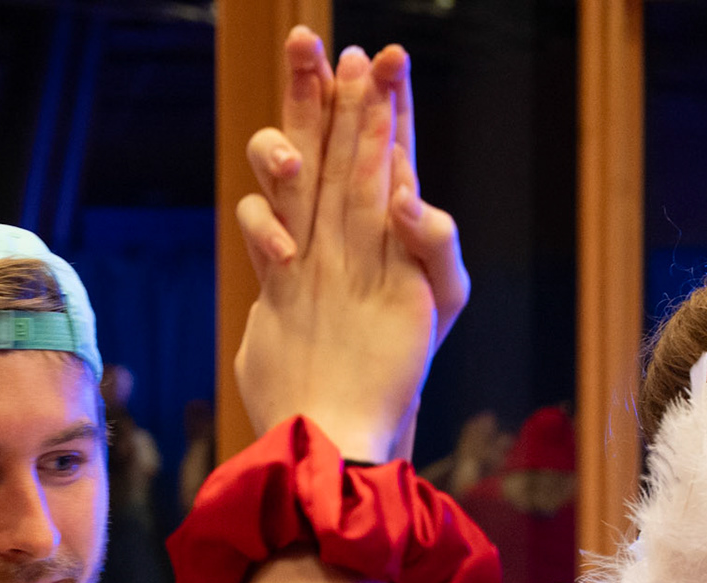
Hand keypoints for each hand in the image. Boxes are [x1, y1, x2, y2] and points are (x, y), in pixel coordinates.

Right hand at [235, 33, 465, 460]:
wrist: (347, 418)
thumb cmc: (402, 362)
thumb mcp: (442, 298)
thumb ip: (435, 242)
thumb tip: (405, 194)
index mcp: (391, 220)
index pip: (389, 144)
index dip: (386, 100)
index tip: (386, 56)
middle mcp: (346, 223)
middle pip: (331, 140)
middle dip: (322, 88)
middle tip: (310, 39)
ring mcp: (308, 247)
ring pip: (292, 174)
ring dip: (287, 141)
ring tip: (294, 156)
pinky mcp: (276, 280)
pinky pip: (263, 232)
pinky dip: (266, 228)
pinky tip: (285, 251)